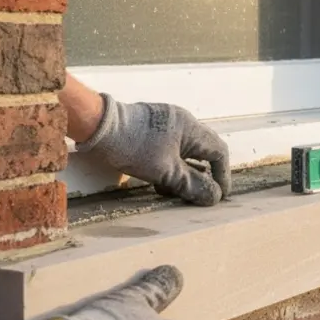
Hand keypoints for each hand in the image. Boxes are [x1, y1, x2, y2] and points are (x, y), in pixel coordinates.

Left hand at [76, 94, 230, 204]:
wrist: (97, 127)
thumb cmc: (134, 147)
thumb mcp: (166, 172)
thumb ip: (192, 185)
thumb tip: (214, 197)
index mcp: (191, 128)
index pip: (219, 152)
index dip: (222, 175)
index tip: (218, 194)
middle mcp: (182, 122)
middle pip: (203, 152)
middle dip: (202, 176)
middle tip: (197, 194)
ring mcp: (165, 122)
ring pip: (185, 152)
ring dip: (183, 173)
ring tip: (171, 190)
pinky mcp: (150, 127)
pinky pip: (170, 149)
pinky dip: (170, 166)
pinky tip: (158, 179)